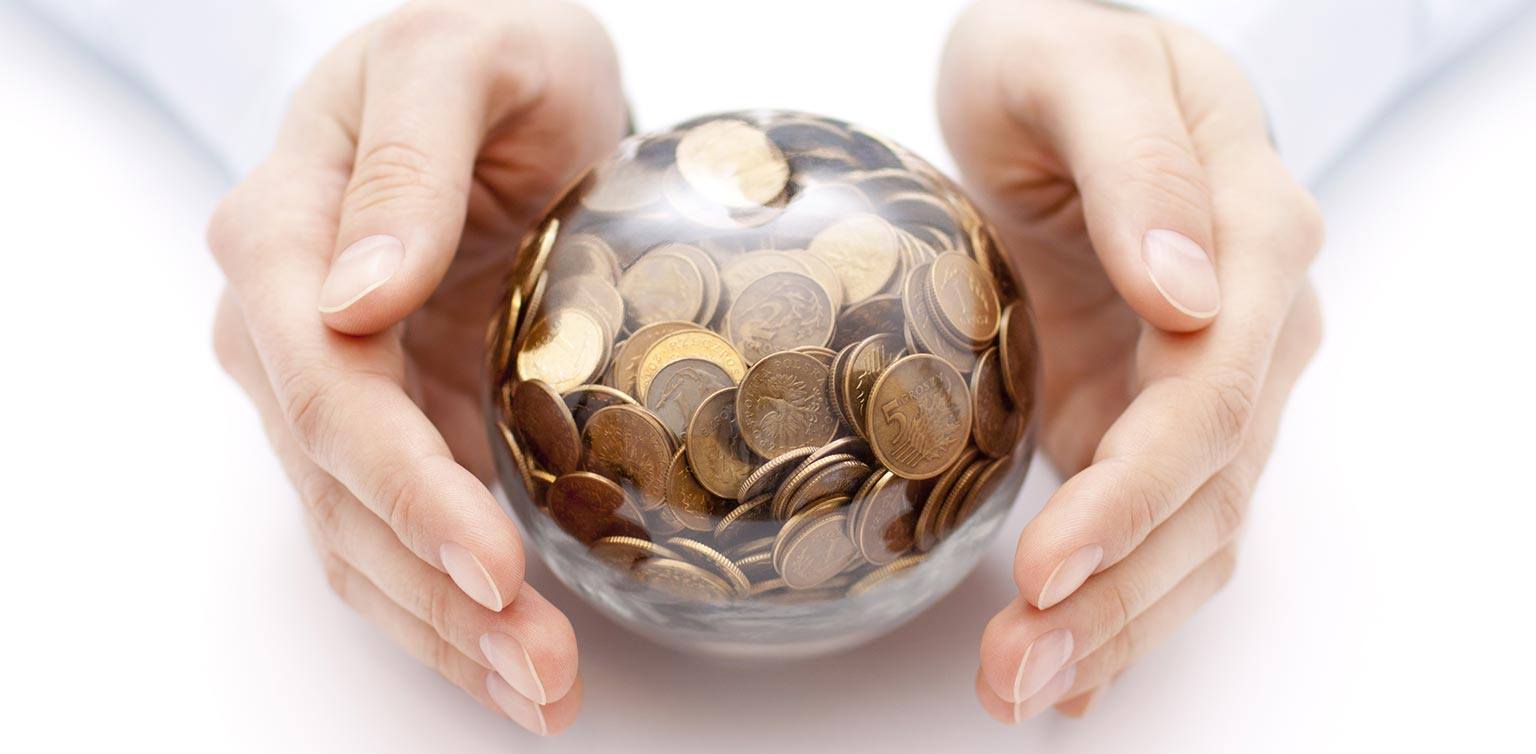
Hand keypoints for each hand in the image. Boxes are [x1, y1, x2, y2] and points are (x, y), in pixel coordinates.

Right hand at [208, 0, 625, 733]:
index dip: (402, 489)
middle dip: (438, 593)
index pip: (325, 391)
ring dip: (444, 628)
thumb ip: (405, 158)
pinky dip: (443, 604)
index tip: (490, 561)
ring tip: (541, 693)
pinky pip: (391, 530)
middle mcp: (285, 325)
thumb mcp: (460, 59)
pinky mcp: (385, 415)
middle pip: (341, 488)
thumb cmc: (491, 48)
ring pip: (360, 535)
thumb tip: (357, 293)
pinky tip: (506, 660)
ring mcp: (328, 381)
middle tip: (541, 670)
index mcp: (282, 235)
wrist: (508, 78)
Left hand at [938, 0, 1323, 720]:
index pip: (1209, 395)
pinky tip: (1069, 670)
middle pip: (1205, 488)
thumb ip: (1136, 161)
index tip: (1051, 563)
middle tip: (1016, 668)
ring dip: (1116, 624)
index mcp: (1253, 236)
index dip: (1136, 493)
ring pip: (1191, 529)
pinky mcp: (1151, 414)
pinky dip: (1122, 603)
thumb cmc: (1059, 54)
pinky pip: (1159, 525)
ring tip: (1019, 687)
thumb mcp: (1079, 66)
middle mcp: (1250, 325)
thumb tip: (1185, 289)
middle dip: (1117, 594)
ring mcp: (1209, 380)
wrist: (1057, 81)